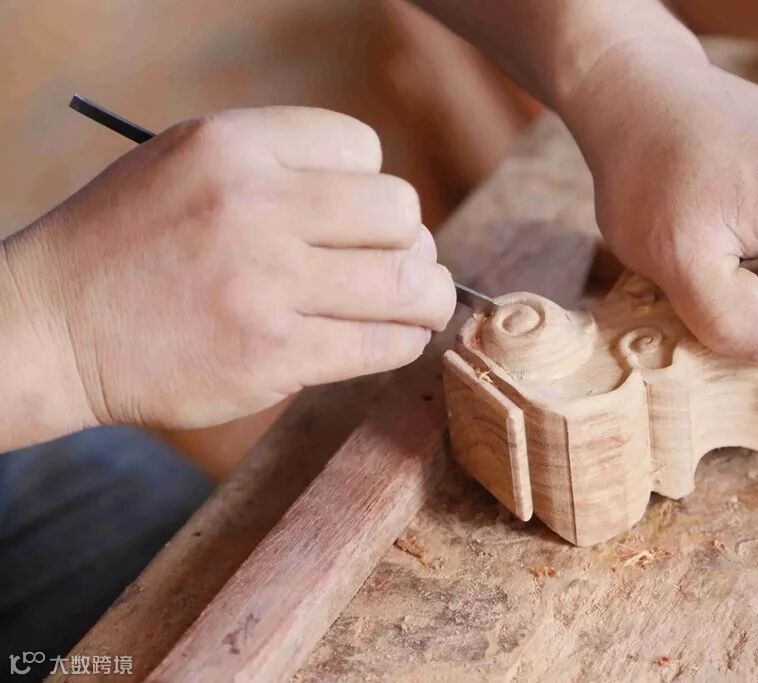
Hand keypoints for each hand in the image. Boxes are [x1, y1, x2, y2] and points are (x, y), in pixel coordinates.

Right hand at [1, 107, 454, 438]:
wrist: (55, 328)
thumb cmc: (129, 242)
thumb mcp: (187, 162)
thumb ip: (279, 166)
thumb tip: (384, 200)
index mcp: (233, 147)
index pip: (361, 146)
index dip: (371, 184)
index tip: (357, 218)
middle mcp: (255, 206)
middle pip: (399, 211)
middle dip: (412, 239)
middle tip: (399, 263)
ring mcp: (266, 284)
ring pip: (408, 282)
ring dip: (429, 295)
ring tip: (420, 302)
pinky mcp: (273, 355)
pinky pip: (383, 344)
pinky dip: (405, 341)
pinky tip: (394, 338)